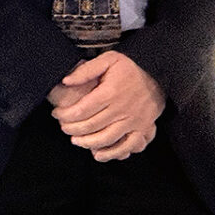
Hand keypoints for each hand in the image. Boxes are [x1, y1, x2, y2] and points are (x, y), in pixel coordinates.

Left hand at [50, 51, 165, 161]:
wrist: (158, 75)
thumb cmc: (129, 68)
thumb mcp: (108, 60)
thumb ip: (86, 70)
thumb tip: (66, 80)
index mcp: (111, 92)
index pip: (82, 109)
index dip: (65, 115)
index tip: (56, 114)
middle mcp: (122, 109)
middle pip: (92, 126)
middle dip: (73, 129)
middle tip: (63, 127)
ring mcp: (134, 121)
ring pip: (107, 138)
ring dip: (88, 143)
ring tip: (75, 140)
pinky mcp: (143, 129)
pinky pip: (127, 146)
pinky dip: (112, 153)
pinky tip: (97, 154)